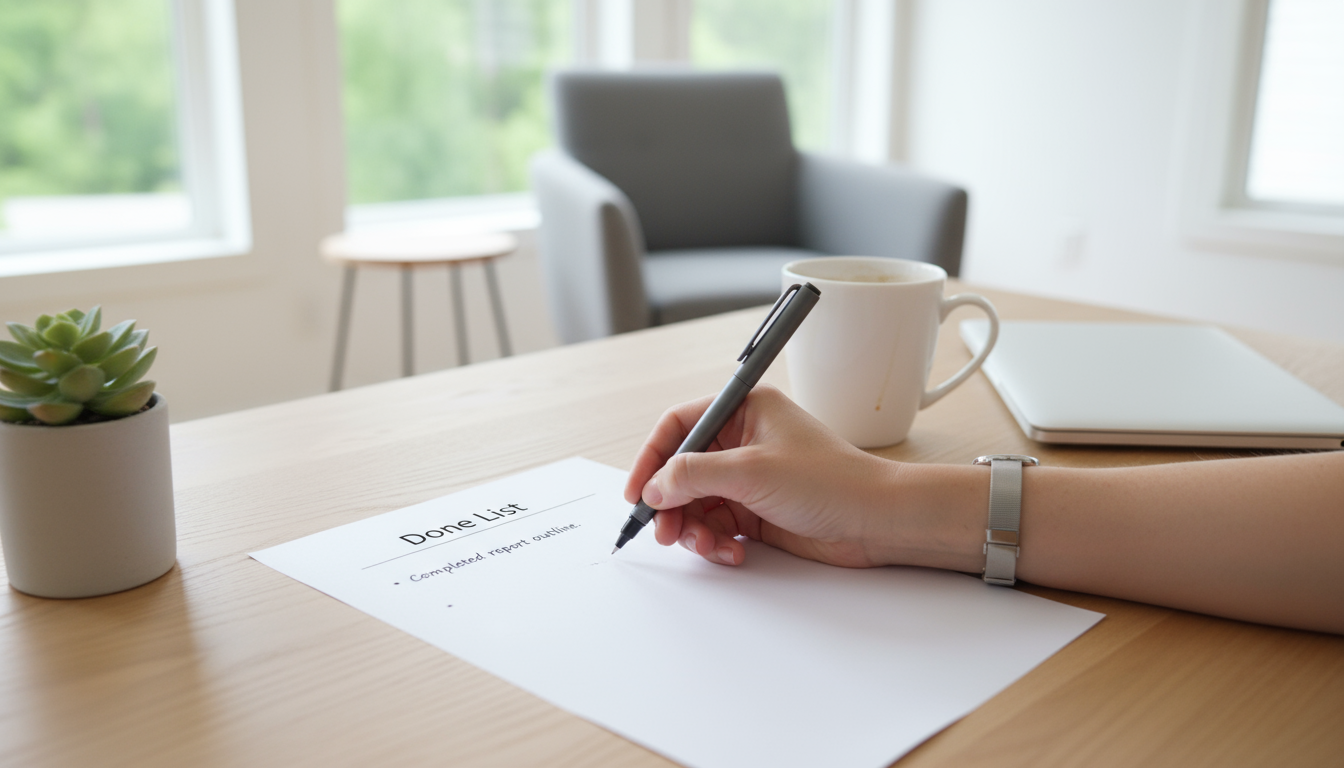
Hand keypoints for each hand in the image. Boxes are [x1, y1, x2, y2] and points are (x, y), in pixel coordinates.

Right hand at [623, 386, 912, 567]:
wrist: (877, 521)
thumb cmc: (831, 481)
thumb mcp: (752, 471)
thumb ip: (694, 475)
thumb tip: (655, 486)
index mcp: (745, 410)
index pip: (679, 426)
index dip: (652, 457)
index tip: (637, 491)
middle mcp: (744, 440)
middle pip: (682, 470)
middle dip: (671, 502)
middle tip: (665, 530)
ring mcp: (749, 477)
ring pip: (696, 502)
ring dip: (693, 527)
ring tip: (706, 545)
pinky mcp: (757, 510)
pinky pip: (717, 525)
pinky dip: (716, 541)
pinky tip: (733, 551)